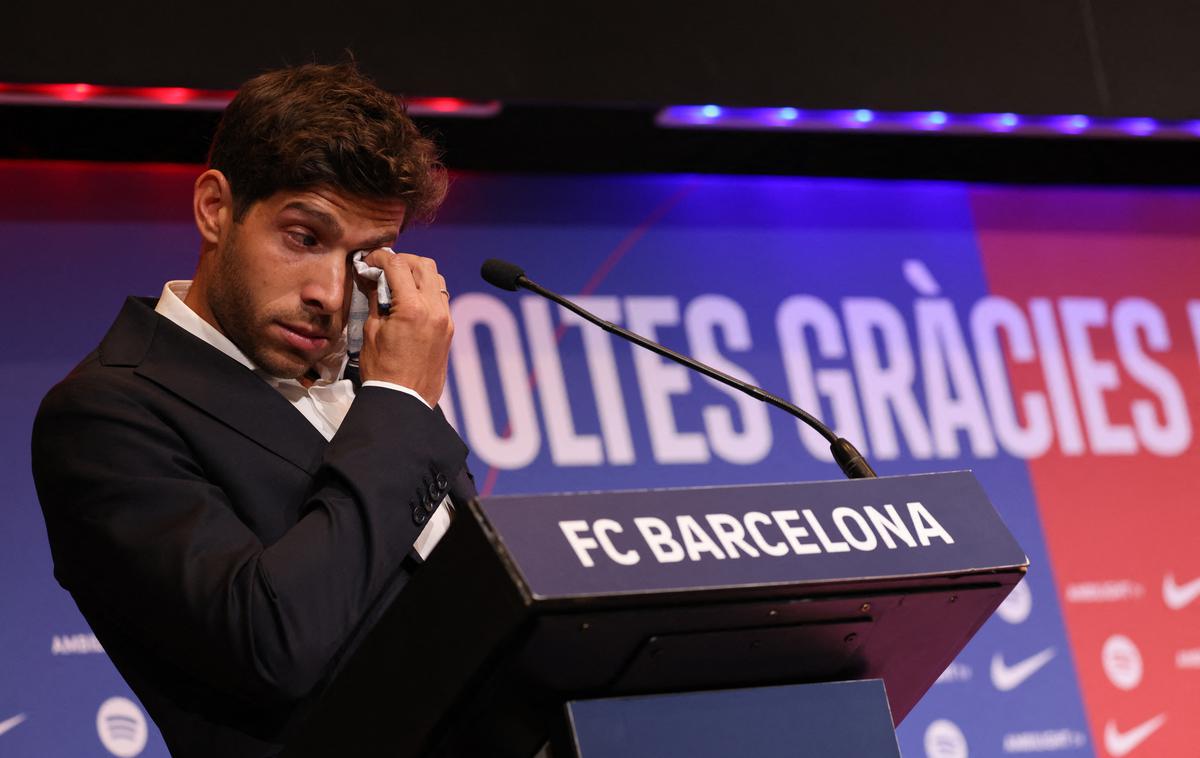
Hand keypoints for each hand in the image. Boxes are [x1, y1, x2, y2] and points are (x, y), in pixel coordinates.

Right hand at [357, 250, 452, 406]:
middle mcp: (435, 310)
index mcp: (413, 309)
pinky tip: (410, 299)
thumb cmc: (383, 371)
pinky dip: (426, 290)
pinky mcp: (450, 329)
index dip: (380, 257)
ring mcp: (446, 319)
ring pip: (437, 279)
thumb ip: (376, 299)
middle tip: (384, 268)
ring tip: (398, 283)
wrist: (405, 400)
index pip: (398, 266)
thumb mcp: (372, 331)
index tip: (370, 260)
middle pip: (424, 265)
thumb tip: (375, 278)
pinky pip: (441, 297)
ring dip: (417, 274)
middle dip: (402, 261)